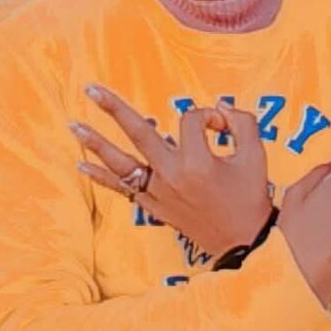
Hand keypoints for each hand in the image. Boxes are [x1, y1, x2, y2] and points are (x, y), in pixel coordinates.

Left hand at [69, 85, 272, 257]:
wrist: (243, 241)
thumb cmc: (250, 196)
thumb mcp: (256, 154)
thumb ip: (242, 122)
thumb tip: (219, 106)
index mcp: (198, 162)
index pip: (193, 120)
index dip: (209, 115)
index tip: (224, 125)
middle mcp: (172, 176)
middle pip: (139, 133)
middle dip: (114, 109)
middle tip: (91, 89)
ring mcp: (159, 192)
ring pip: (122, 163)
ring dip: (96, 143)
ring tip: (73, 126)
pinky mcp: (154, 206)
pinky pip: (122, 189)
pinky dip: (102, 177)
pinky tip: (81, 165)